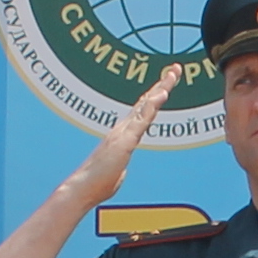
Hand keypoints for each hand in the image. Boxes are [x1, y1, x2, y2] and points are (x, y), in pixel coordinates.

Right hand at [66, 64, 191, 212]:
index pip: (142, 111)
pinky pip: (142, 120)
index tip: (166, 83)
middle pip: (146, 103)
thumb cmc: (96, 184)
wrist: (81, 189)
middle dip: (162, 85)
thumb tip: (120, 170)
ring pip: (146, 107)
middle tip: (176, 69)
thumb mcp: (115, 173)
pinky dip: (152, 106)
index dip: (155, 96)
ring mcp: (123, 133)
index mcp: (122, 135)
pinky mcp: (124, 141)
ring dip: (161, 89)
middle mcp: (123, 129)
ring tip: (173, 74)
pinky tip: (162, 94)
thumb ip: (120, 166)